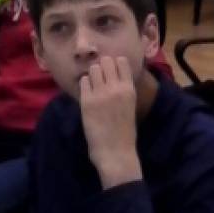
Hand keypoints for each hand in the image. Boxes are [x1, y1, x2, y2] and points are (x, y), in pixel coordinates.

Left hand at [79, 57, 141, 188]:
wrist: (115, 152)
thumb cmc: (125, 131)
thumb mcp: (130, 104)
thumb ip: (122, 88)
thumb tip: (112, 73)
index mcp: (129, 89)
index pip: (121, 61)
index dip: (114, 64)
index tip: (112, 71)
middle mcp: (115, 87)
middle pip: (105, 61)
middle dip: (102, 67)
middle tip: (100, 79)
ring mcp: (100, 93)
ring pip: (93, 69)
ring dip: (92, 75)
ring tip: (94, 87)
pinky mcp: (86, 101)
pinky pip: (83, 82)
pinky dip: (85, 86)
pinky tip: (88, 95)